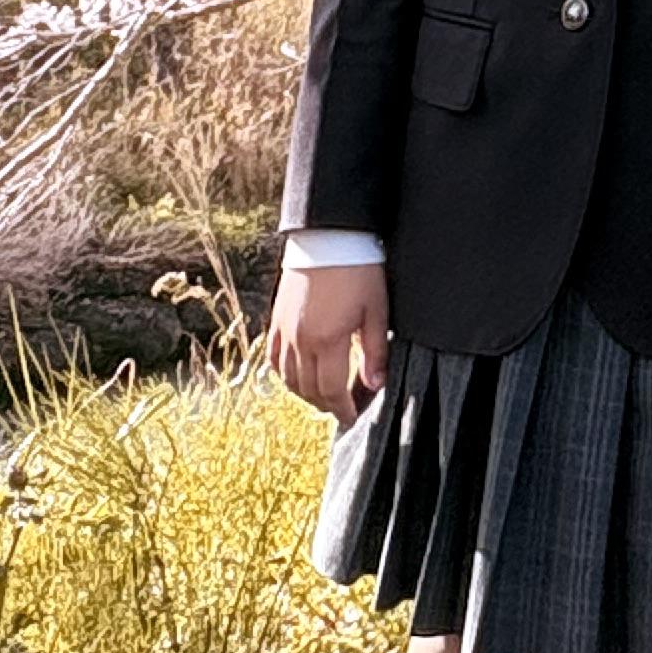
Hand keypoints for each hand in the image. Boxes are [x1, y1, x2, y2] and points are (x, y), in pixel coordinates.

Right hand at [267, 256, 389, 424]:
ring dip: (306, 394)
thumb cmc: (359, 269)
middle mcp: (301, 340)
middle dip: (326, 405)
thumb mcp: (377, 310)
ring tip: (324, 398)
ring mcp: (285, 330)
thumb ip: (375, 351)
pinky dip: (286, 374)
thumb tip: (374, 385)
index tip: (353, 417)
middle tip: (342, 410)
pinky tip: (299, 377)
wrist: (329, 235)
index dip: (343, 409)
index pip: (332, 391)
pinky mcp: (277, 319)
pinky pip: (275, 358)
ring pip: (288, 378)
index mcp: (327, 340)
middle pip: (309, 389)